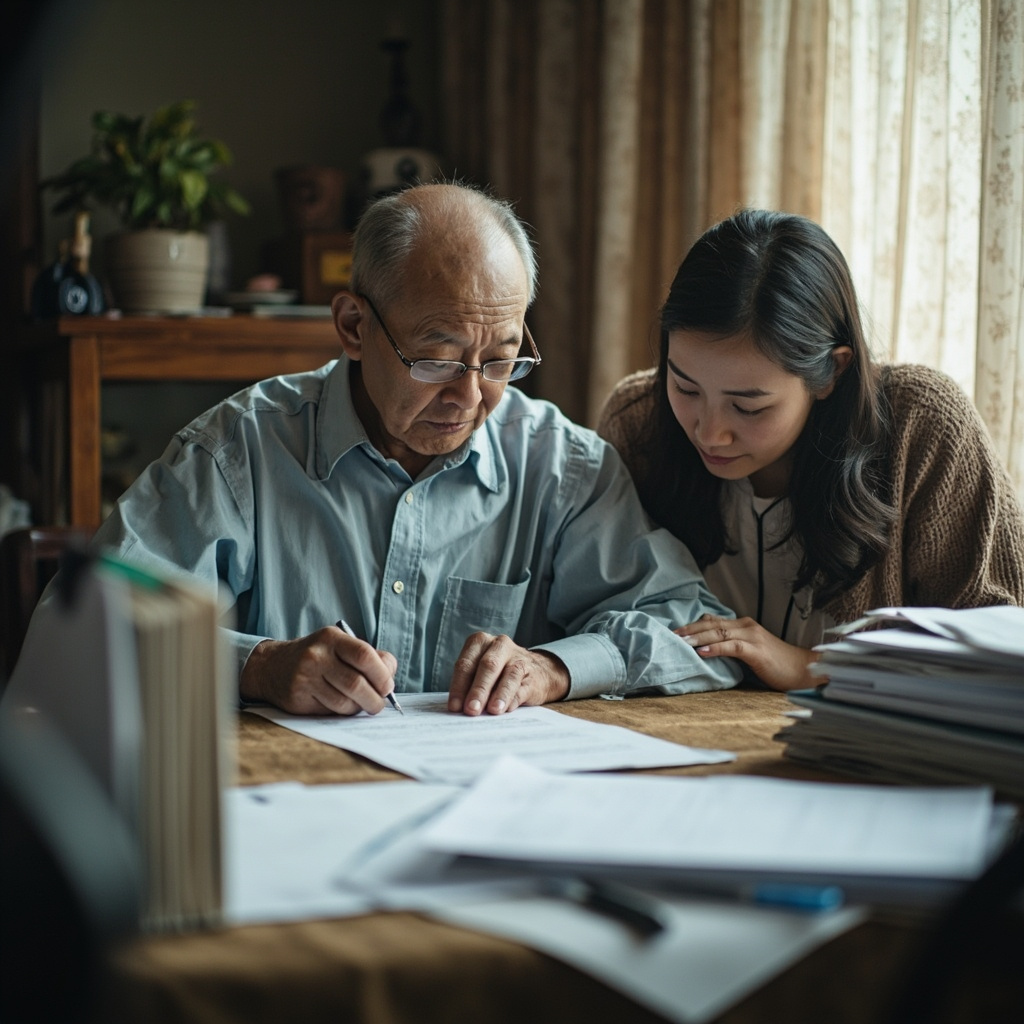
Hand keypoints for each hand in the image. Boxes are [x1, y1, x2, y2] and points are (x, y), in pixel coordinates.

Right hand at [240, 625, 398, 715]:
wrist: (273, 666)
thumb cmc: (319, 657)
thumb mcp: (341, 646)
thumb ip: (369, 657)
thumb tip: (390, 675)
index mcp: (331, 638)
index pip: (365, 655)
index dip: (382, 674)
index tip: (388, 687)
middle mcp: (316, 656)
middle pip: (356, 684)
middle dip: (374, 699)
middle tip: (379, 704)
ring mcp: (304, 678)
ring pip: (344, 702)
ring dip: (358, 708)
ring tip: (359, 704)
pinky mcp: (297, 698)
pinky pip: (329, 712)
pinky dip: (341, 713)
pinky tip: (339, 704)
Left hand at [447, 633, 569, 715]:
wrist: (538, 671)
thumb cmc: (499, 673)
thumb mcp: (480, 672)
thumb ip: (470, 685)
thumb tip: (460, 709)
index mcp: (480, 642)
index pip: (466, 664)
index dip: (458, 686)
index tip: (454, 707)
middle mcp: (499, 645)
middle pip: (487, 666)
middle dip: (478, 690)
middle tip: (471, 710)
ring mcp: (519, 657)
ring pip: (509, 674)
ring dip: (500, 694)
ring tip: (493, 710)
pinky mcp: (533, 674)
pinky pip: (523, 686)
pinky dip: (514, 699)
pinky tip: (507, 709)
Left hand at [674, 615, 817, 690]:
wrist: (802, 670)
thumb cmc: (775, 663)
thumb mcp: (749, 650)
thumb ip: (731, 645)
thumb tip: (706, 648)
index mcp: (743, 625)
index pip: (712, 620)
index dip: (692, 625)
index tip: (674, 631)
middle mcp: (746, 626)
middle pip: (712, 624)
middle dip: (690, 629)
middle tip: (671, 635)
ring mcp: (752, 637)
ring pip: (719, 633)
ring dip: (698, 637)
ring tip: (681, 641)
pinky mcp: (757, 651)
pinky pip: (733, 646)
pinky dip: (716, 648)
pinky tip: (702, 652)